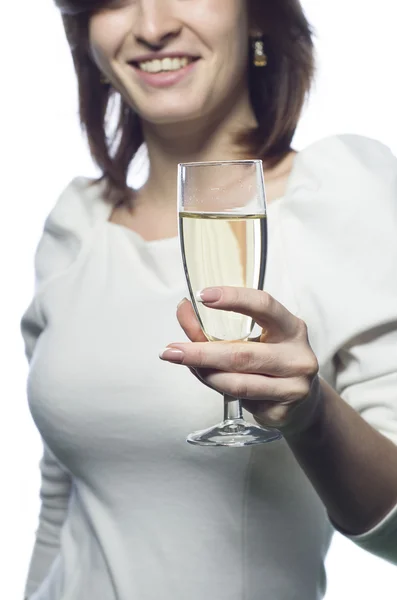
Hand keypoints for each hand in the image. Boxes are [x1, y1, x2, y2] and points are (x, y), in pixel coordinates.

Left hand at [160, 287, 322, 435]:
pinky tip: (210, 380)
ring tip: (181, 362)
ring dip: (205, 373)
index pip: (264, 306)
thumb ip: (214, 326)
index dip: (233, 299)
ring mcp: (294, 388)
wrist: (301, 405)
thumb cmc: (270, 364)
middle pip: (242, 354)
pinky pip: (239, 401)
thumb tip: (183, 308)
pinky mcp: (283, 413)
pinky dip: (218, 389)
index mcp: (292, 329)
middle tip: (171, 350)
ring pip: (238, 382)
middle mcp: (298, 357)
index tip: (202, 296)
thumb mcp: (250, 339)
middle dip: (201, 352)